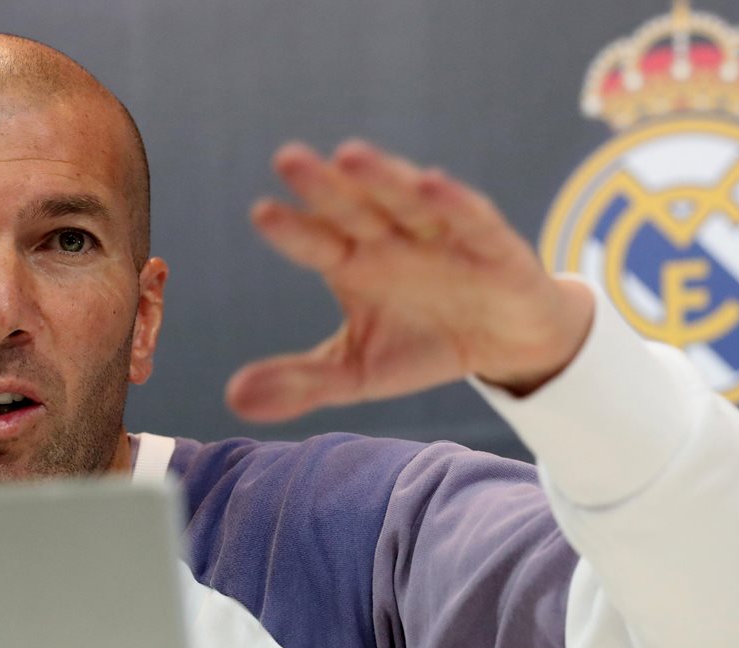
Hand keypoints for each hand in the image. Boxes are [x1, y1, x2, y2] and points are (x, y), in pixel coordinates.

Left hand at [225, 140, 593, 421]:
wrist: (506, 346)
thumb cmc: (423, 344)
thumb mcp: (358, 371)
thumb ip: (301, 381)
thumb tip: (232, 399)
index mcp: (353, 261)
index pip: (316, 241)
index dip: (292, 230)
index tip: (262, 214)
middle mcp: (392, 239)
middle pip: (353, 208)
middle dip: (324, 186)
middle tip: (288, 159)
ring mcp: (441, 236)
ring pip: (407, 201)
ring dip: (382, 178)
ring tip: (349, 156)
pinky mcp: (493, 244)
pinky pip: (471, 218)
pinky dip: (453, 202)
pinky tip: (431, 182)